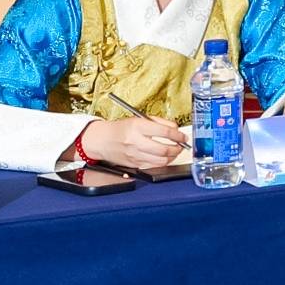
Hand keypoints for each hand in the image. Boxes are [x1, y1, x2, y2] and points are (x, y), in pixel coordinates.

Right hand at [76, 115, 192, 175]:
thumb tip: (175, 129)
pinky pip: (153, 166)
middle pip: (164, 149)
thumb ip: (159, 123)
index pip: (164, 132)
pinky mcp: (134, 164)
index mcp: (137, 126)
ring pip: (160, 160)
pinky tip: (164, 157)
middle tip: (181, 145)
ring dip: (172, 156)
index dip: (178, 135)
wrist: (101, 140)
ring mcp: (134, 155)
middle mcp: (135, 141)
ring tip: (174, 151)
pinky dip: (162, 162)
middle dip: (177, 148)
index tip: (183, 136)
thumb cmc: (120, 129)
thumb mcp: (139, 119)